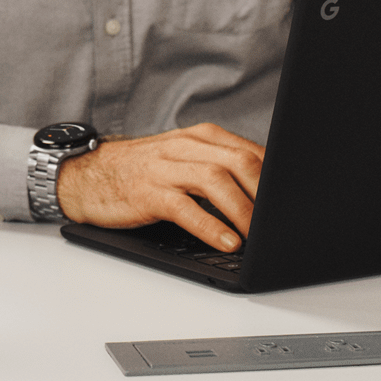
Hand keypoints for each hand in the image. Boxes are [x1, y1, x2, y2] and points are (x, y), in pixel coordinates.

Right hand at [54, 123, 263, 248]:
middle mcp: (185, 147)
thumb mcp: (183, 161)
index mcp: (200, 138)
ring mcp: (165, 169)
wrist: (86, 175)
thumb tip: (267, 193)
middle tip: (283, 222)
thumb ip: (220, 169)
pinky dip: (211, 226)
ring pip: (216, 182)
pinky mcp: (147, 193)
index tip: (294, 204)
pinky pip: (185, 208)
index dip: (278, 179)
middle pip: (240, 163)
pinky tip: (227, 242)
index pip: (252, 152)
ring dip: (244, 211)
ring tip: (259, 237)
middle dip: (267, 194)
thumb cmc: (140, 172)